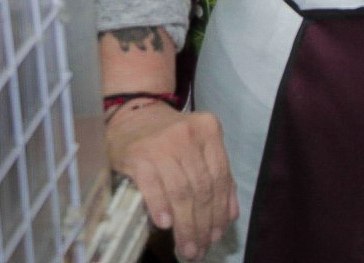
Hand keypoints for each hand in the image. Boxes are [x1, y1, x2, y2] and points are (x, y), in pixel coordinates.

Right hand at [106, 102, 238, 259]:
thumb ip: (217, 174)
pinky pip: (152, 185)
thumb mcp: (198, 146)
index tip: (217, 235)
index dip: (220, 211)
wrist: (132, 115)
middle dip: (202, 224)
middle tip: (199, 248)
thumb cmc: (168, 136)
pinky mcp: (137, 155)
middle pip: (201, 188)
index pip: (220, 177)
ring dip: (185, 224)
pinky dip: (161, 206)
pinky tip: (165, 225)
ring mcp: (162, 145)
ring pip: (181, 191)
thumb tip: (231, 214)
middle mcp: (188, 135)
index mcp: (209, 131)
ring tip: (186, 247)